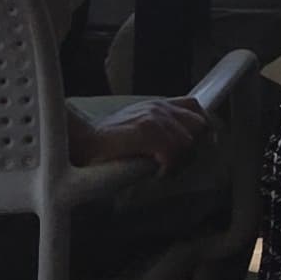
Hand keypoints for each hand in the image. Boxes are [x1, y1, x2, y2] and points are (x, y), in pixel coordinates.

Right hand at [73, 99, 207, 174]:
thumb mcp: (137, 132)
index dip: (201, 128)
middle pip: (199, 126)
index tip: (198, 147)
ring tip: (162, 172)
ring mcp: (153, 118)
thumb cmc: (104, 146)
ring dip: (179, 163)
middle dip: (193, 150)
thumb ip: (158, 134)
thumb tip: (182, 151)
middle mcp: (159, 108)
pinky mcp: (146, 131)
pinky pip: (173, 152)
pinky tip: (155, 173)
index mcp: (158, 106)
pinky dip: (168, 167)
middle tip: (175, 166)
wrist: (79, 143)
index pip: (195, 108)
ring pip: (188, 143)